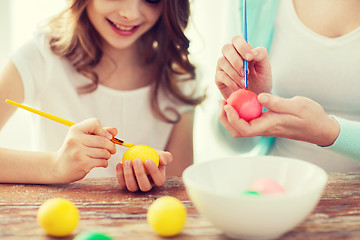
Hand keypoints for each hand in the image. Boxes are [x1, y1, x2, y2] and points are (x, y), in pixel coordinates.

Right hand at [52, 118, 116, 182]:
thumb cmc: (74, 150)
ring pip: (104, 152)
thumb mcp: (83, 137)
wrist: (58, 167)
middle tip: (112, 149)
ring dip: (108, 155)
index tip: (105, 137)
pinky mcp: (83, 164)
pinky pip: (102, 161)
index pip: (95, 123)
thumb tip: (115, 131)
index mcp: (75, 130)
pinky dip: (104, 162)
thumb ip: (99, 132)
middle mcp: (75, 140)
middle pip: (103, 140)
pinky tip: (99, 162)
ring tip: (104, 156)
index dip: (103, 130)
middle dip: (111, 146)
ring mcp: (79, 152)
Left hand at [116, 150, 172, 191]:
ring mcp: (136, 186)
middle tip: (137, 160)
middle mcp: (148, 186)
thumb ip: (166, 156)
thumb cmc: (153, 155)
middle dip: (140, 174)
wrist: (141, 156)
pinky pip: (122, 182)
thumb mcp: (161, 154)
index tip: (148, 160)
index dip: (154, 172)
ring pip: (132, 187)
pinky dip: (119, 174)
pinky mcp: (126, 184)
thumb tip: (164, 161)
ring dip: (128, 174)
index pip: (159, 180)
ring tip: (127, 161)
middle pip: (145, 186)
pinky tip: (120, 164)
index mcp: (158, 180)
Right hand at [215, 35, 271, 97]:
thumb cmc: (260, 81)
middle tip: (245, 72)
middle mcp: (230, 56)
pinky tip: (238, 87)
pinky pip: (220, 76)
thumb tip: (252, 51)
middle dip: (236, 60)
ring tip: (244, 83)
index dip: (242, 46)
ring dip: (234, 73)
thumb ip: (262, 55)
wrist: (255, 97)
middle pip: (226, 48)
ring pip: (222, 62)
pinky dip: (231, 82)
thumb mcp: (265, 68)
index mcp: (242, 50)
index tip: (250, 57)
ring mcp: (223, 67)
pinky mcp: (218, 78)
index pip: (237, 39)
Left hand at [219, 93, 339, 145]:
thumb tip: (259, 96)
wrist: (320, 127)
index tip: (227, 104)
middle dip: (225, 118)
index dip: (232, 118)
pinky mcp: (265, 123)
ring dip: (229, 117)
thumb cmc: (311, 117)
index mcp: (269, 126)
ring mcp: (263, 127)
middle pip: (237, 131)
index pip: (244, 128)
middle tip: (221, 102)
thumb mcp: (297, 106)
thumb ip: (277, 102)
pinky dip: (238, 113)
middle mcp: (263, 129)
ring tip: (226, 101)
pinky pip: (247, 121)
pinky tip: (237, 102)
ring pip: (240, 128)